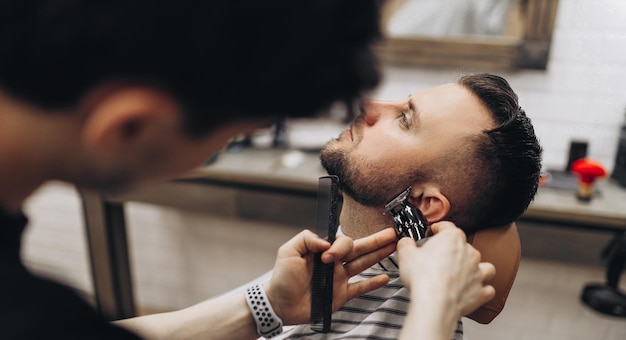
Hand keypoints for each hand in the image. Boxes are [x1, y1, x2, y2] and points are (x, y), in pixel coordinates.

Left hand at [264, 228, 396, 324]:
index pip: (341, 241)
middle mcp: (334, 263)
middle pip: (359, 248)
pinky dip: (373, 283)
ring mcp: (339, 279)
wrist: (280, 305)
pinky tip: (385, 277)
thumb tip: (326, 241)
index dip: (340, 246)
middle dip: (376, 240)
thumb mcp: (288, 251)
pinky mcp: (341, 295)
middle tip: (391, 233)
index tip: (327, 257)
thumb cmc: (281, 279)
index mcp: (323, 250)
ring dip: (378, 255)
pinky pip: (360, 287)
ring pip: (363, 264)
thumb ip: (306, 239)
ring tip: (394, 247)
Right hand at [397, 222, 495, 326]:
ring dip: (476, 268)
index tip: (434, 232)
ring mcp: (478, 272)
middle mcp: (469, 252)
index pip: (447, 227)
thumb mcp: (405, 255)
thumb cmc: (423, 278)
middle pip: (465, 246)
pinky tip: (473, 290)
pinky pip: (487, 289)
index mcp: (452, 238)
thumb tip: (406, 242)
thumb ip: (406, 244)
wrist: (434, 303)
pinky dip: (482, 289)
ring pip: (484, 266)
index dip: (438, 229)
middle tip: (440, 259)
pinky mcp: (481, 291)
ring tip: (465, 272)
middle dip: (454, 251)